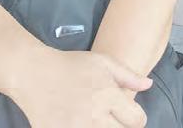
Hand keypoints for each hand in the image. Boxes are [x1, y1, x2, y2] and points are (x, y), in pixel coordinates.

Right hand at [9, 48, 152, 127]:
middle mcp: (94, 117)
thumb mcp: (103, 62)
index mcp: (108, 96)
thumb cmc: (70, 65)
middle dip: (121, 125)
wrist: (34, 74)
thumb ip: (128, 76)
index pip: (137, 120)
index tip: (128, 114)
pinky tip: (82, 122)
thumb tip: (149, 85)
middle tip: (112, 117)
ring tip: (97, 119)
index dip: (136, 118)